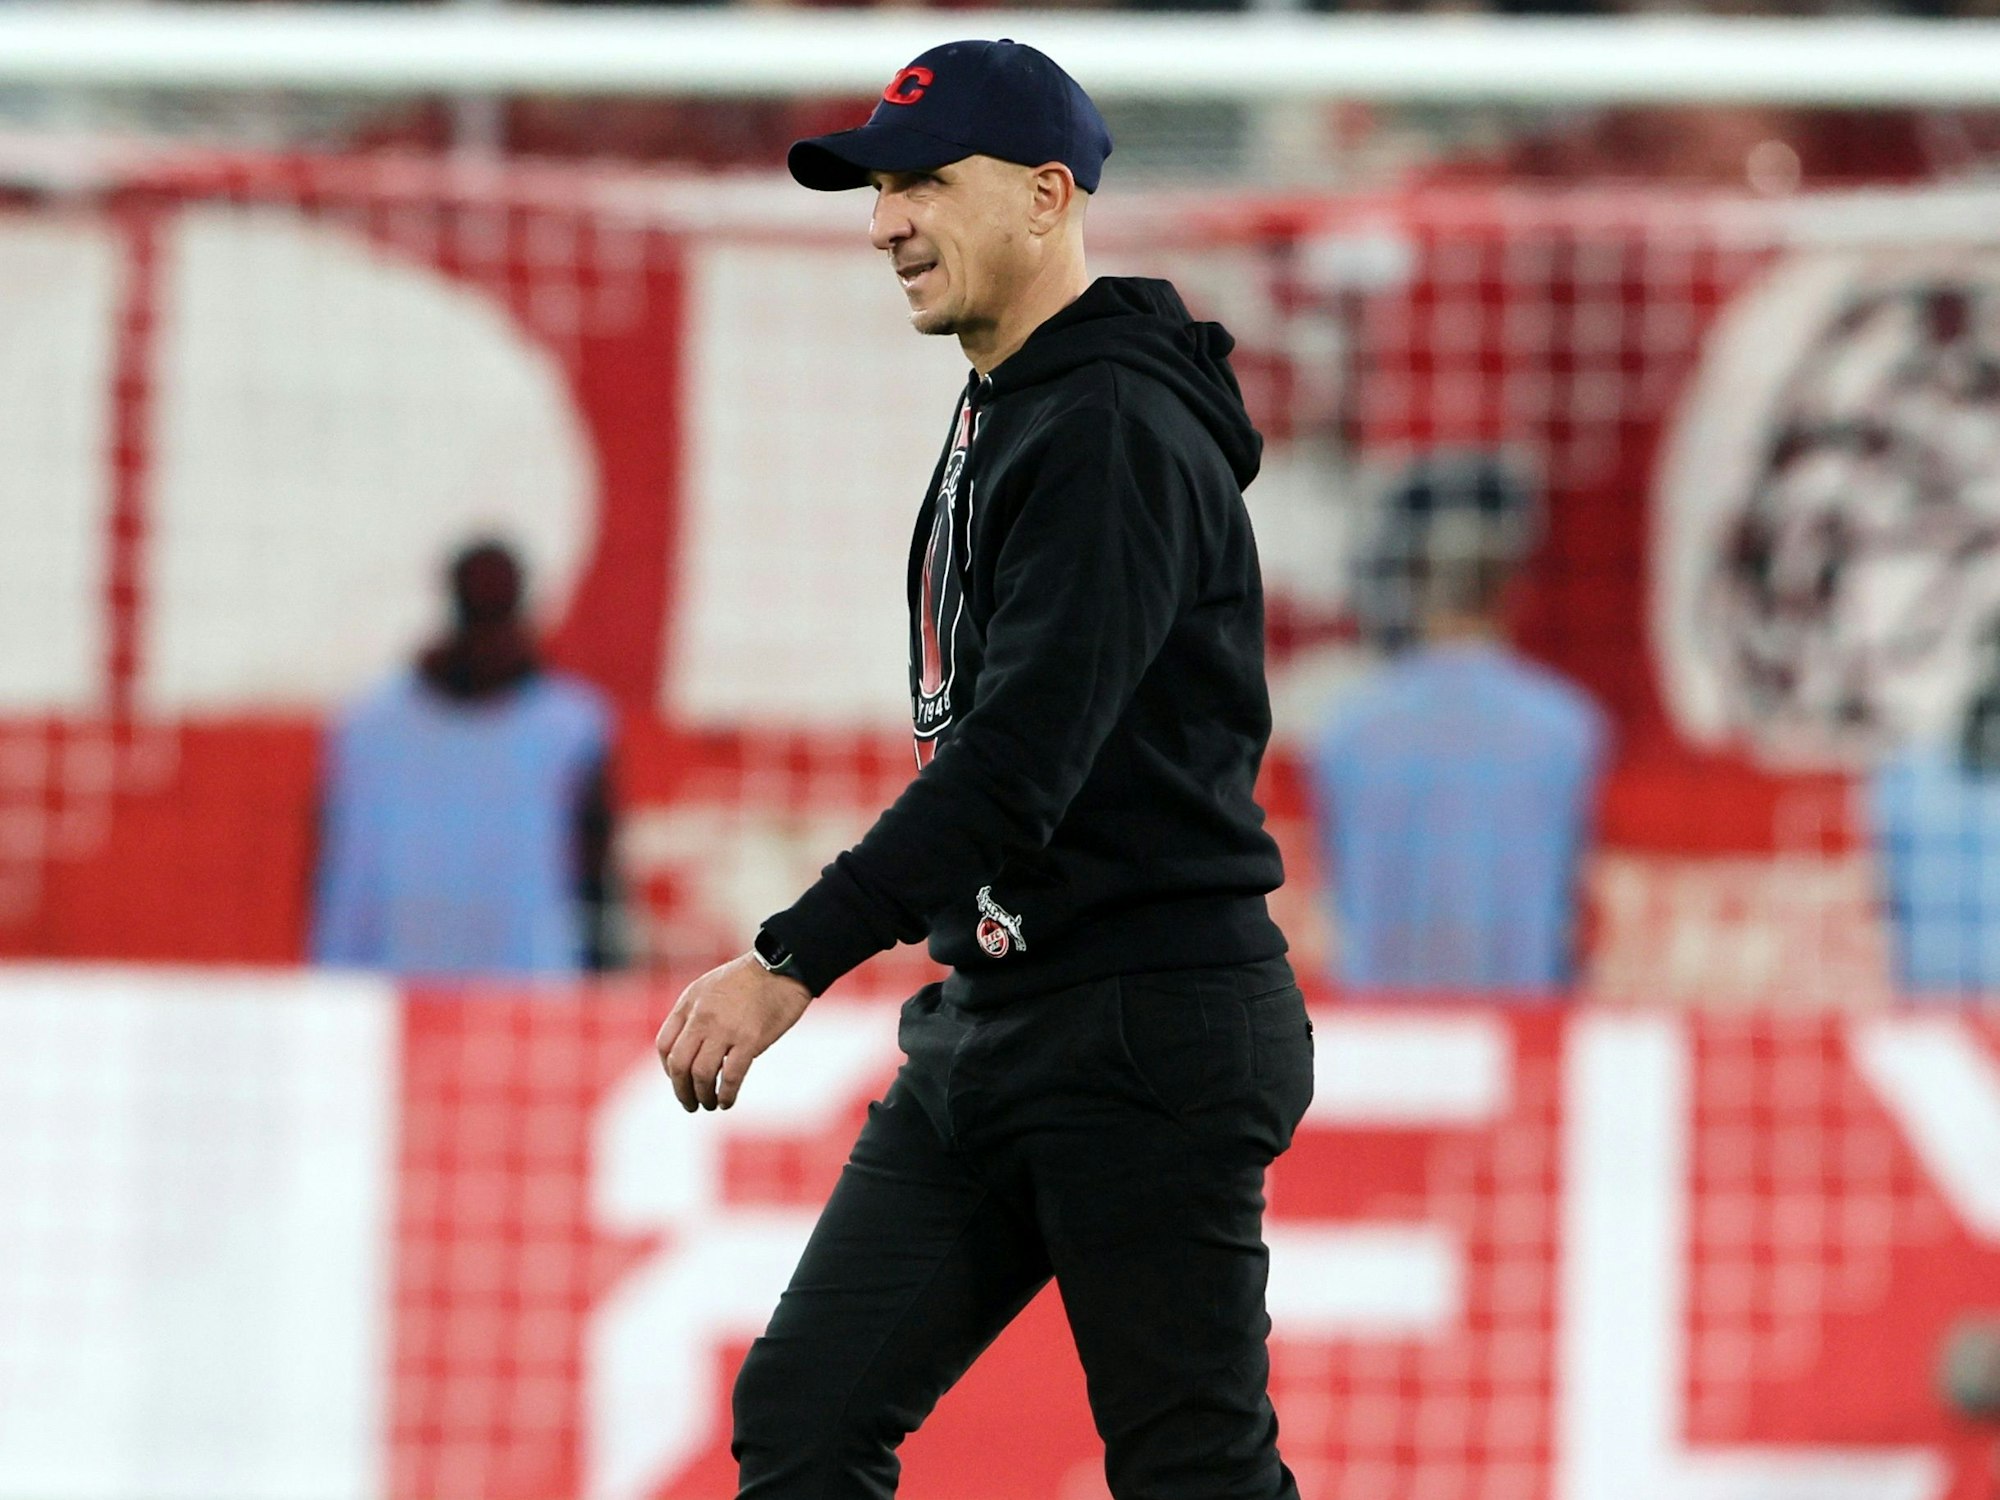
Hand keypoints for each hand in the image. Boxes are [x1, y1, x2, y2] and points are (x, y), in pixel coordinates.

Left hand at [656, 954, 811, 1111]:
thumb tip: (691, 1048)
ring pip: (702, 1075)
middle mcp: (702, 1017)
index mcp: (690, 1003)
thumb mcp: (709, 987)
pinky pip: (731, 1076)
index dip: (668, 1069)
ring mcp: (725, 1029)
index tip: (679, 1079)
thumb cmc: (750, 979)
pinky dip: (726, 1095)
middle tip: (690, 1103)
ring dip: (702, 1096)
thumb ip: (695, 1014)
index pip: (665, 1045)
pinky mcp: (750, 1039)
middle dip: (681, 1090)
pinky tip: (727, 1102)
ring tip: (709, 1105)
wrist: (782, 966)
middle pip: (679, 1064)